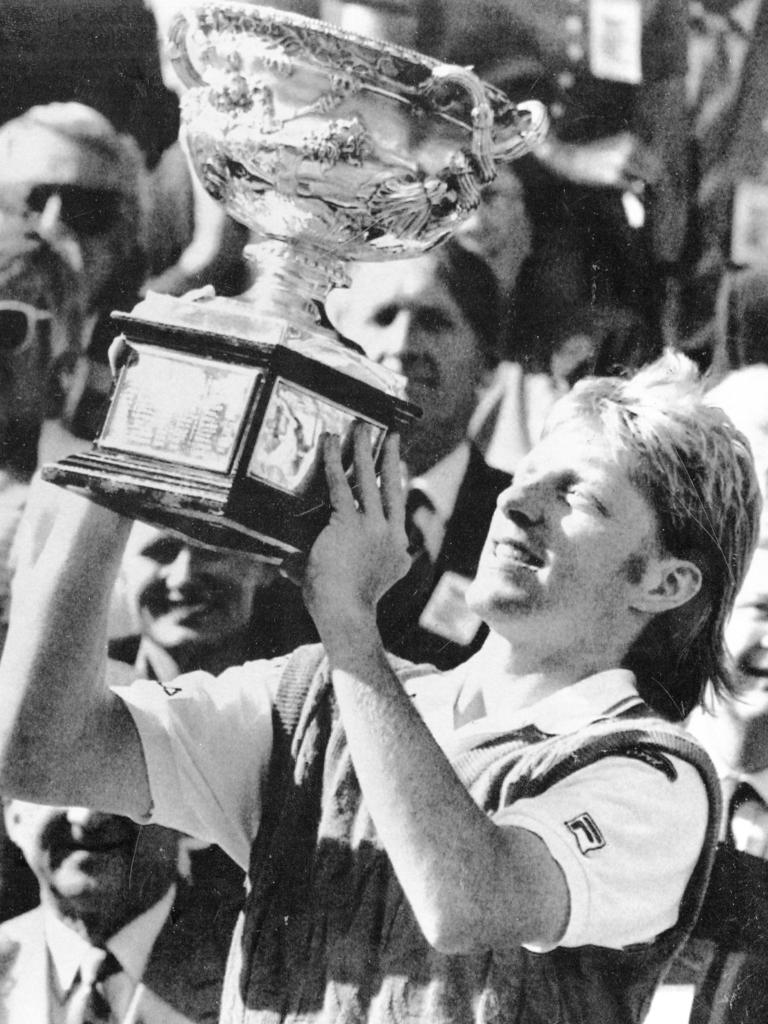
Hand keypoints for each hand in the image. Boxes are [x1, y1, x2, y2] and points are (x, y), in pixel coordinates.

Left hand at [300, 426, 410, 639]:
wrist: (345, 616)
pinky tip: (329, 443)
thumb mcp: (336, 584)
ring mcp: (374, 529)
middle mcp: (392, 536)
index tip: (397, 466)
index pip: (397, 511)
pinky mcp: (350, 524)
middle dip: (391, 459)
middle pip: (392, 488)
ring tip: (362, 428)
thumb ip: (314, 567)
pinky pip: (339, 486)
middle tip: (391, 436)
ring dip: (365, 451)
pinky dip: (334, 462)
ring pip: (370, 480)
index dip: (397, 485)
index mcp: (398, 551)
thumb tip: (284, 562)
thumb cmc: (337, 607)